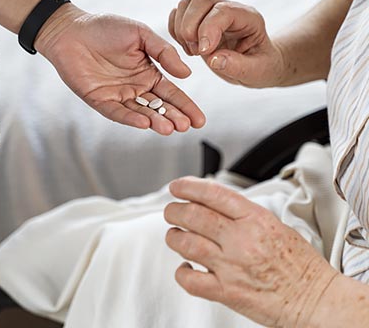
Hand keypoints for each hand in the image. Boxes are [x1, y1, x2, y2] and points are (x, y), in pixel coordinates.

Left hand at [35, 4, 205, 134]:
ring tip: (170, 128)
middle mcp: (136, 88)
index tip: (200, 120)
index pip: (172, 93)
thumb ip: (164, 52)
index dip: (186, 106)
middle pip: (160, 107)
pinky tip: (145, 123)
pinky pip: (118, 112)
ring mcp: (119, 95)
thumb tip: (187, 74)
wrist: (72, 30)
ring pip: (141, 112)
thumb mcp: (141, 34)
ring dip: (156, 121)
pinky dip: (131, 118)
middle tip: (186, 126)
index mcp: (149, 73)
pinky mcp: (101, 100)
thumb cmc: (106, 29)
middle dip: (174, 117)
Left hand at [164, 177, 338, 326]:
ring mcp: (232, 266)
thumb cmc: (300, 264)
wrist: (316, 300)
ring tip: (174, 234)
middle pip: (194, 216)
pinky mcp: (228, 293)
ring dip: (174, 236)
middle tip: (171, 210)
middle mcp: (241, 240)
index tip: (177, 186)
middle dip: (175, 210)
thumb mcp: (276, 225)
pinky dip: (182, 271)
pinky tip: (184, 266)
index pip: (214, 194)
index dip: (189, 186)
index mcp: (256, 220)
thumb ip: (245, 215)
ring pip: (187, 243)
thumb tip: (216, 205)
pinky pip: (192, 281)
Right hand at [169, 0, 285, 87]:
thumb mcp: (256, 71)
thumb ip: (237, 65)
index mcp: (248, 18)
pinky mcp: (198, 19)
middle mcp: (228, 9)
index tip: (203, 52)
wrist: (256, 64)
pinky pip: (177, 14)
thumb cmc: (260, 66)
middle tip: (197, 53)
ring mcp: (211, 12)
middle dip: (191, 28)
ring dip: (182, 30)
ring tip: (194, 52)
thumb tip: (214, 59)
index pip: (223, 11)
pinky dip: (175, 31)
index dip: (208, 29)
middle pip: (201, 1)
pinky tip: (188, 47)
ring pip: (186, 5)